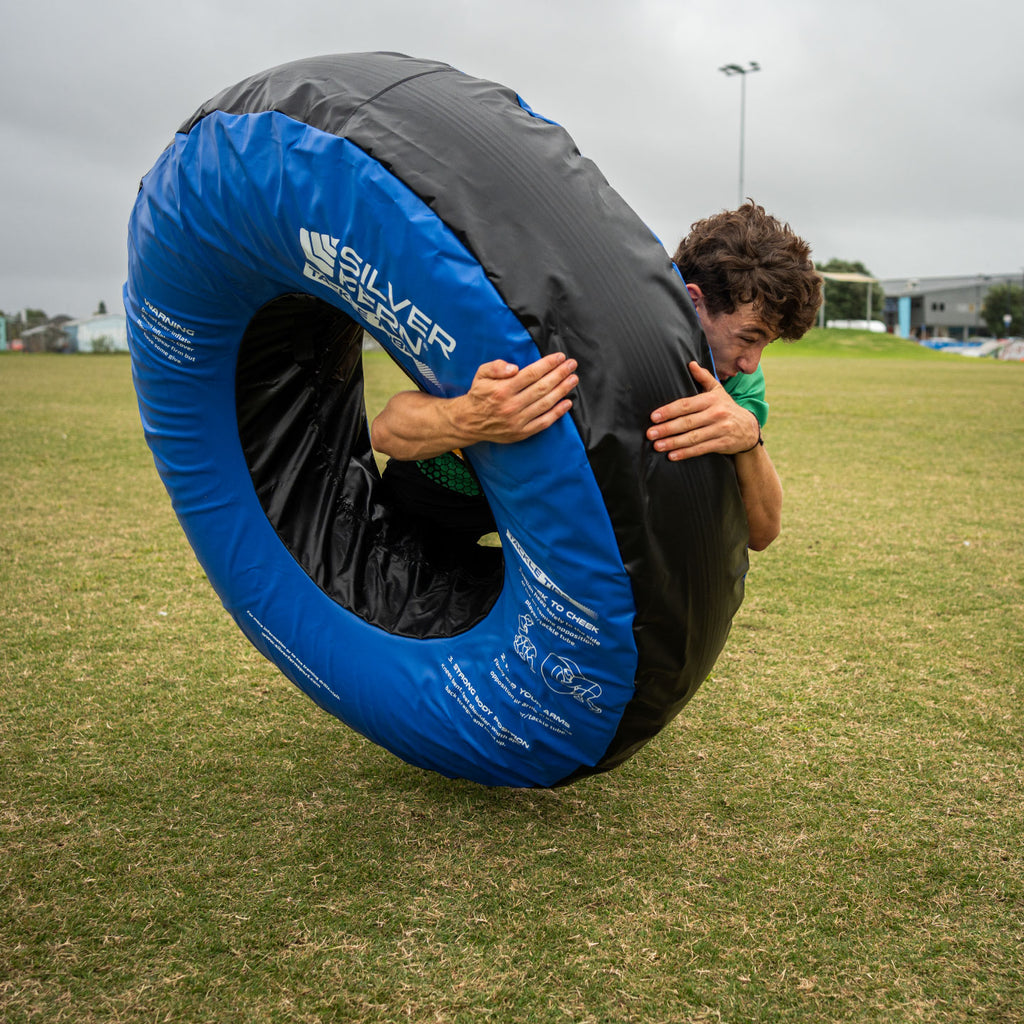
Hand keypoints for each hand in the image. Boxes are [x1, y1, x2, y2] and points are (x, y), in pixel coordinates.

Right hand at [447, 352, 577, 444]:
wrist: (470, 422)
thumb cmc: (479, 394)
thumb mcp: (481, 374)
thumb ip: (496, 367)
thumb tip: (515, 368)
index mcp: (503, 389)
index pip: (531, 374)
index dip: (548, 364)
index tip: (560, 357)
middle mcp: (512, 405)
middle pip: (542, 387)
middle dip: (560, 374)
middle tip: (572, 365)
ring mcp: (518, 420)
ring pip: (546, 403)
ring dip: (562, 390)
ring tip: (573, 379)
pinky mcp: (522, 432)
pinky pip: (544, 422)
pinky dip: (557, 413)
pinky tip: (567, 402)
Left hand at [646, 361, 759, 460]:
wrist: (749, 428)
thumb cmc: (727, 408)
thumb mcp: (718, 391)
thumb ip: (704, 377)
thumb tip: (690, 364)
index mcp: (711, 400)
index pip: (686, 405)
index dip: (669, 411)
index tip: (653, 416)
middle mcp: (716, 414)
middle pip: (687, 422)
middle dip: (667, 428)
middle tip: (650, 433)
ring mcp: (720, 429)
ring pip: (693, 437)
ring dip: (673, 442)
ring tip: (657, 446)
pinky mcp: (722, 444)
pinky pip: (701, 449)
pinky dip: (686, 453)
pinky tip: (672, 456)